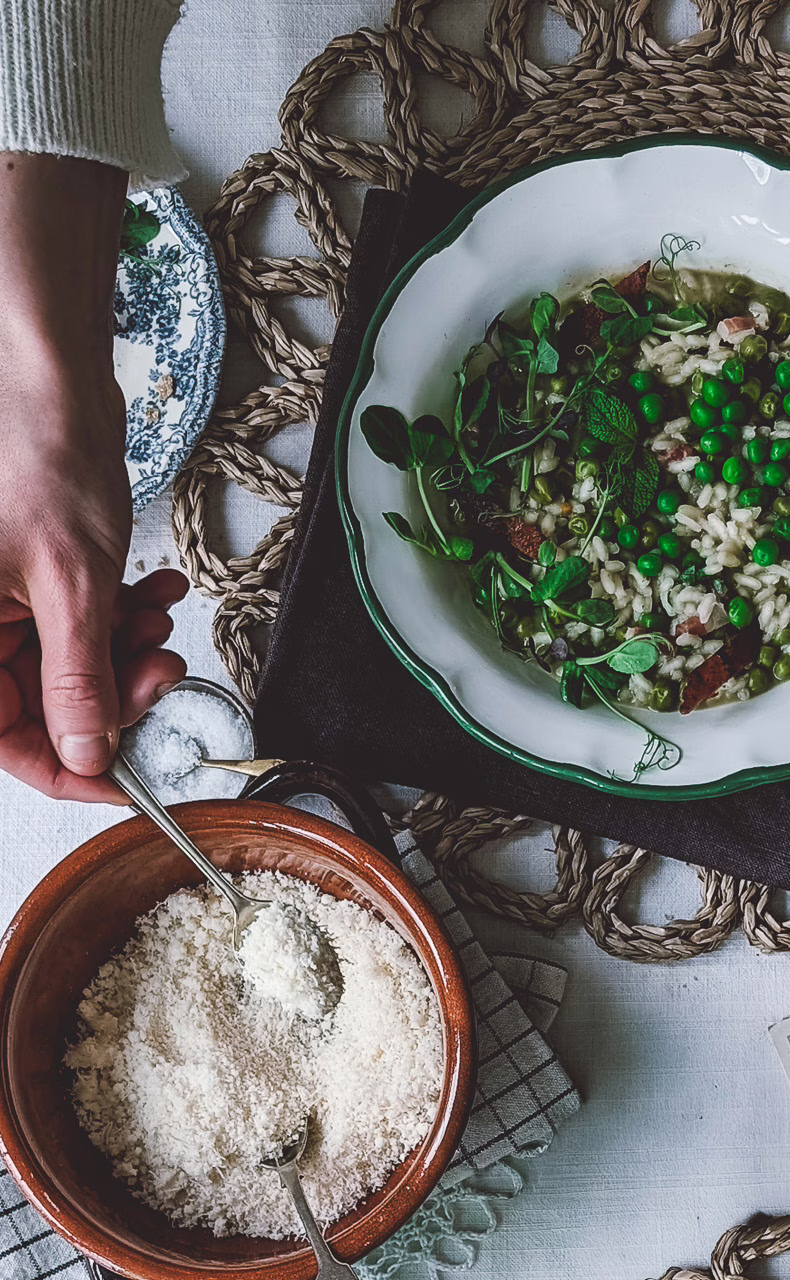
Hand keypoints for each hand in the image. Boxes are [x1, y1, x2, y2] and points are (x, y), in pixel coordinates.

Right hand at [0, 153, 188, 798]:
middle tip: (162, 668)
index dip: (62, 766)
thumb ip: (79, 679)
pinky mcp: (30, 579)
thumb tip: (87, 754)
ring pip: (69, 665)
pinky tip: (154, 592)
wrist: (54, 381)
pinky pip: (77, 624)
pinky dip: (119, 616)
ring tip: (158, 618)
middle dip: (111, 690)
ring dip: (125, 652)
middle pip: (42, 704)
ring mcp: (0, 601)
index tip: (122, 776)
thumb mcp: (70, 583)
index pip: (3, 736)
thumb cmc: (39, 458)